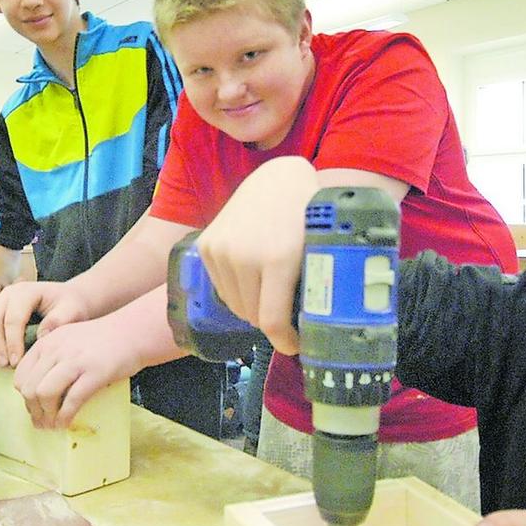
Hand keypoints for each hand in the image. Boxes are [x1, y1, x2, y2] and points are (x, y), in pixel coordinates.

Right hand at [0, 281, 87, 367]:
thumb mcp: (72, 310)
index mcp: (26, 291)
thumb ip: (59, 320)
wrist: (66, 299)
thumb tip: (41, 336)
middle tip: (4, 365)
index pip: (13, 318)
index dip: (13, 342)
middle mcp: (8, 294)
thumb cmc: (70, 305)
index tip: (17, 362)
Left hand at [14, 313, 142, 427]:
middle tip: (42, 422)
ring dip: (46, 415)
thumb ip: (52, 358)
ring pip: (44, 394)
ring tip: (52, 425)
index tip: (34, 408)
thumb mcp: (69, 340)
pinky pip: (71, 401)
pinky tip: (66, 423)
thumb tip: (38, 392)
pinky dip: (65, 417)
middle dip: (33, 410)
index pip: (21, 376)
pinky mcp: (94, 373)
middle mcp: (56, 350)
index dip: (24, 397)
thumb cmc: (103, 340)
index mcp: (47, 342)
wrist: (134, 332)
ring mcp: (75, 361)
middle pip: (30, 388)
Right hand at [197, 156, 319, 353]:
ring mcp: (220, 250)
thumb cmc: (307, 216)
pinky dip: (236, 292)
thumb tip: (319, 331)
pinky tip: (252, 279)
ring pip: (234, 304)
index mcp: (277, 259)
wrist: (277, 180)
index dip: (284, 341)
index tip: (294, 345)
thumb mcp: (318, 250)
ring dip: (252, 308)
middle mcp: (243, 255)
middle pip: (252, 315)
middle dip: (270, 322)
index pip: (272, 321)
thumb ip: (314, 287)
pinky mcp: (206, 246)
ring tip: (269, 296)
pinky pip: (220, 288)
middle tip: (285, 315)